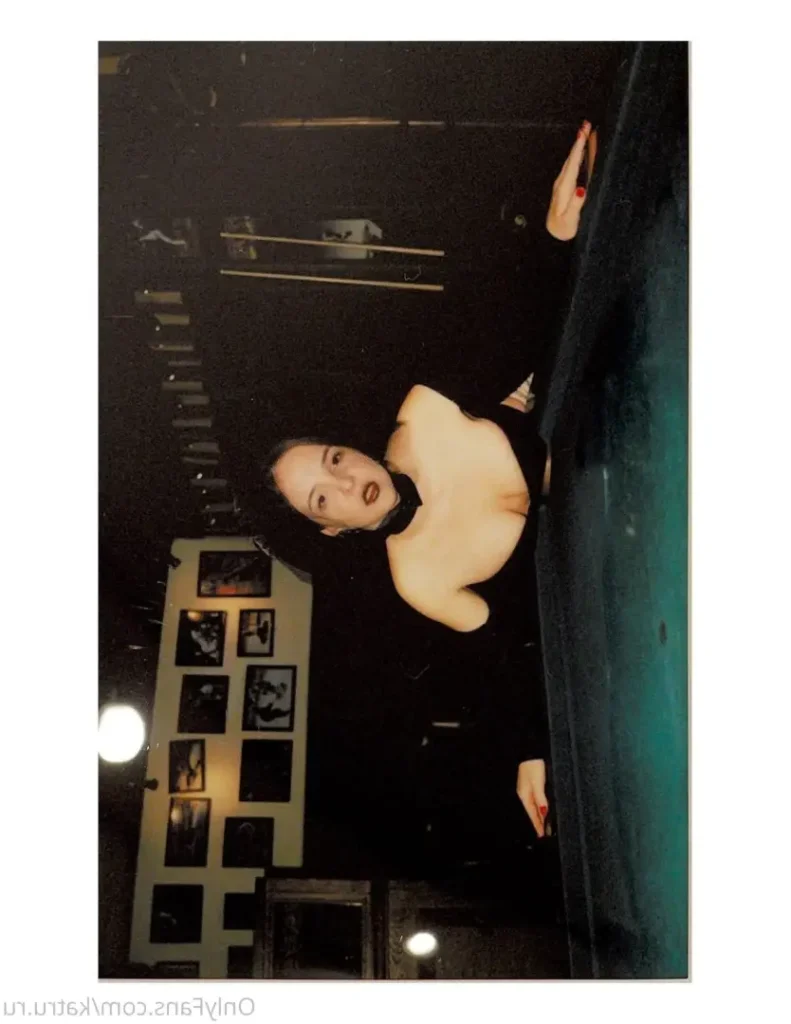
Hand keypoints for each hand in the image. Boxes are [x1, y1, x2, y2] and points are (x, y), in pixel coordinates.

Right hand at [516, 758, 548, 837]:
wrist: (531, 751)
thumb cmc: (534, 766)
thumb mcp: (538, 783)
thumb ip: (540, 798)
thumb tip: (543, 812)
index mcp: (525, 795)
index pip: (532, 814)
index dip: (537, 825)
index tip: (541, 835)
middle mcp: (525, 794)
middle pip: (532, 811)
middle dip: (538, 822)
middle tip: (544, 833)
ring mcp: (527, 789)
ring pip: (534, 806)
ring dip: (539, 815)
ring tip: (544, 825)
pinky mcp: (531, 784)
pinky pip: (535, 800)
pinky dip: (539, 807)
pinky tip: (542, 809)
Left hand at [545, 120, 597, 240]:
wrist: (553, 234)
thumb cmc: (564, 228)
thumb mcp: (570, 219)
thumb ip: (576, 205)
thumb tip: (582, 190)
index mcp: (564, 188)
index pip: (572, 164)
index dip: (578, 148)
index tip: (583, 133)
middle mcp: (562, 183)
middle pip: (571, 158)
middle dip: (578, 141)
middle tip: (586, 124)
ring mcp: (562, 183)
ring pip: (571, 160)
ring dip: (578, 145)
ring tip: (585, 131)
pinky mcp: (564, 186)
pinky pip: (571, 166)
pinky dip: (577, 155)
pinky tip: (581, 150)